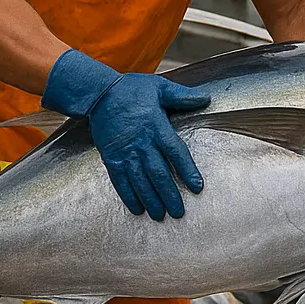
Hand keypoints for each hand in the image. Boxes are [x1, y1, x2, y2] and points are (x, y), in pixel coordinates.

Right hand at [42, 50, 210, 220]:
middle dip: (169, 195)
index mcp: (156, 127)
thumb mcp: (159, 88)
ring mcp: (125, 153)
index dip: (187, 170)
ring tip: (160, 216)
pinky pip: (120, 181)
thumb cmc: (132, 90)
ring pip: (140, 182)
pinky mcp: (111, 158)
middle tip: (178, 212)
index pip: (176, 152)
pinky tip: (137, 209)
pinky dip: (129, 196)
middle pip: (158, 173)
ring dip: (151, 200)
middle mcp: (141, 143)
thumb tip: (206, 99)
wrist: (99, 94)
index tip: (197, 187)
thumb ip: (182, 96)